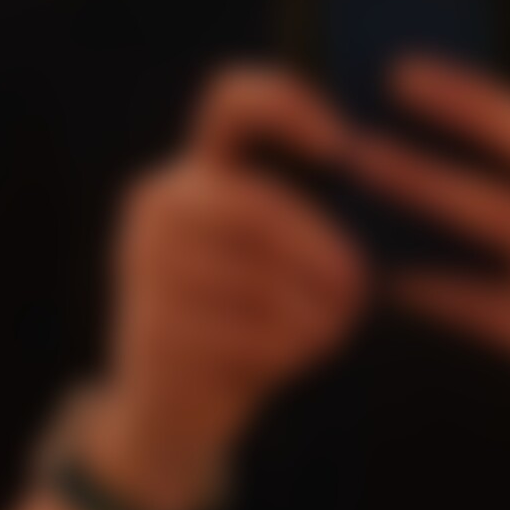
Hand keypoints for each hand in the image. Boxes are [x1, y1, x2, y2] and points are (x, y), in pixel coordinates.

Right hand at [89, 66, 370, 509]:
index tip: (340, 146)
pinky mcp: (149, 327)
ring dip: (312, 309)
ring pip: (257, 277)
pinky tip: (297, 356)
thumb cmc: (247, 315)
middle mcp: (161, 199)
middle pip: (257, 205)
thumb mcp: (273, 256)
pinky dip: (288, 349)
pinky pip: (244, 332)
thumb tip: (364, 205)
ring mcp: (145, 263)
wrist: (170, 411)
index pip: (231, 99)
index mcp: (198, 165)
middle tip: (360, 283)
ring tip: (336, 325)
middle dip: (319, 247)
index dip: (287, 104)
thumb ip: (305, 214)